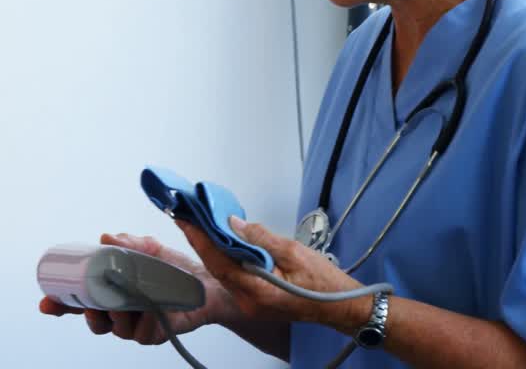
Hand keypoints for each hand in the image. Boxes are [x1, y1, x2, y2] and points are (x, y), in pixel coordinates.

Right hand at [39, 232, 239, 344]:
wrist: (207, 283)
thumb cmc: (174, 268)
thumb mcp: (149, 248)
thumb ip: (128, 243)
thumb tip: (106, 237)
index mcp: (111, 290)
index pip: (80, 298)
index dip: (61, 302)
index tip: (46, 302)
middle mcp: (118, 310)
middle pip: (91, 318)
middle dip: (84, 312)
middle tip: (88, 303)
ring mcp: (134, 324)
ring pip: (113, 327)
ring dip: (113, 317)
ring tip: (121, 306)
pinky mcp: (152, 333)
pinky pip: (140, 332)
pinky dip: (141, 320)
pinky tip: (149, 311)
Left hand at [178, 217, 369, 332]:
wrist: (340, 307)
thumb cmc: (323, 282)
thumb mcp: (293, 251)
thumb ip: (260, 237)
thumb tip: (233, 224)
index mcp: (258, 291)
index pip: (219, 262)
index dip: (200, 239)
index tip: (185, 220)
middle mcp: (249, 302)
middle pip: (217, 268)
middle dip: (202, 241)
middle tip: (188, 217)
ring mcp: (250, 304)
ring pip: (224, 273)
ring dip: (212, 250)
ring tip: (200, 225)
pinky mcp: (255, 302)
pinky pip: (234, 278)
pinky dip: (226, 260)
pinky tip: (223, 243)